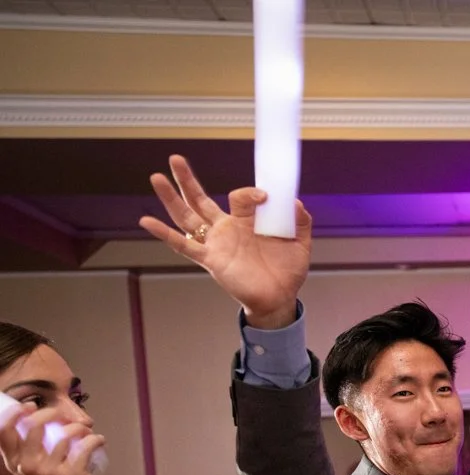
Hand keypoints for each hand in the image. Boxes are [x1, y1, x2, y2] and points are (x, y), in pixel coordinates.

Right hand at [0, 403, 110, 474]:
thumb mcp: (37, 473)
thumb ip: (31, 451)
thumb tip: (38, 419)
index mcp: (16, 465)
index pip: (3, 433)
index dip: (13, 414)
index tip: (29, 406)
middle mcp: (28, 468)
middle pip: (33, 425)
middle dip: (51, 413)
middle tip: (65, 416)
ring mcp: (50, 472)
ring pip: (64, 434)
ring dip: (80, 428)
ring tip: (86, 431)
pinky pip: (85, 445)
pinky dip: (95, 439)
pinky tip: (99, 441)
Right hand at [138, 155, 310, 328]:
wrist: (280, 298)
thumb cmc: (286, 270)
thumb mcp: (299, 243)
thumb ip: (301, 222)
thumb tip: (295, 202)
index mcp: (245, 221)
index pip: (239, 197)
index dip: (250, 193)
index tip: (266, 196)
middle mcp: (226, 229)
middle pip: (200, 200)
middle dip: (187, 179)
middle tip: (175, 158)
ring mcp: (216, 244)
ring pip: (187, 217)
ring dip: (171, 198)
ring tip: (156, 177)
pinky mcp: (211, 260)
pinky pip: (184, 245)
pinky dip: (164, 233)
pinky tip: (146, 220)